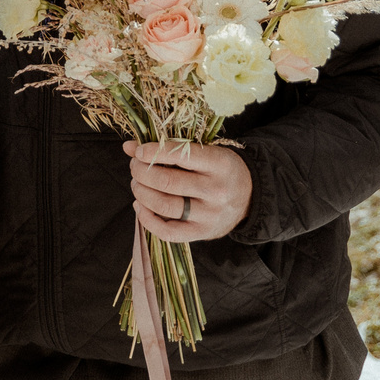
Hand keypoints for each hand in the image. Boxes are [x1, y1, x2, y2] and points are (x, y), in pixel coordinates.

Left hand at [124, 140, 252, 241]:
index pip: (180, 155)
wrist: (250, 197)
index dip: (153, 152)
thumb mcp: (205, 151)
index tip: (138, 151)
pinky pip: (168, 232)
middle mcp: (216, 191)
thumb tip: (129, 147)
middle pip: (167, 182)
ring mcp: (209, 215)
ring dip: (141, 193)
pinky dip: (147, 219)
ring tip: (136, 184)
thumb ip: (170, 148)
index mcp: (219, 163)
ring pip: (164, 206)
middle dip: (142, 172)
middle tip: (135, 166)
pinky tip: (140, 206)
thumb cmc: (221, 170)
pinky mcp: (202, 233)